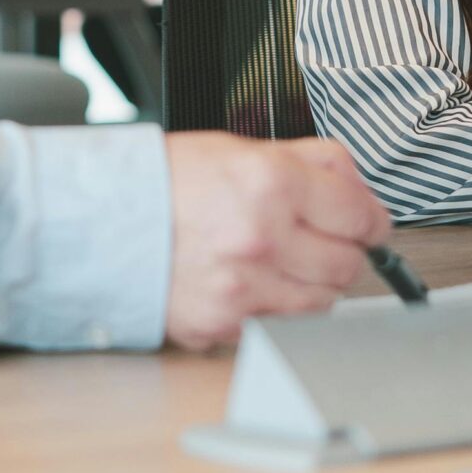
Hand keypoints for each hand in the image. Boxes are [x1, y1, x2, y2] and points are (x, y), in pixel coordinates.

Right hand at [162, 134, 392, 350]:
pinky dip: (273, 308)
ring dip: (313, 285)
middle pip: (348, 266)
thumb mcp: (241, 147)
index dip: (371, 220)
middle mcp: (261, 239)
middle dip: (343, 252)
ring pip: (321, 304)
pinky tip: (249, 282)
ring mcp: (242, 288)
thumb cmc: (166, 181)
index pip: (361, 216)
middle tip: (323, 242)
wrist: (100, 220)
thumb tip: (358, 188)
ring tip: (283, 263)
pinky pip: (277, 325)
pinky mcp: (222, 325)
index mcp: (271, 184)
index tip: (368, 225)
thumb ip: (310, 161)